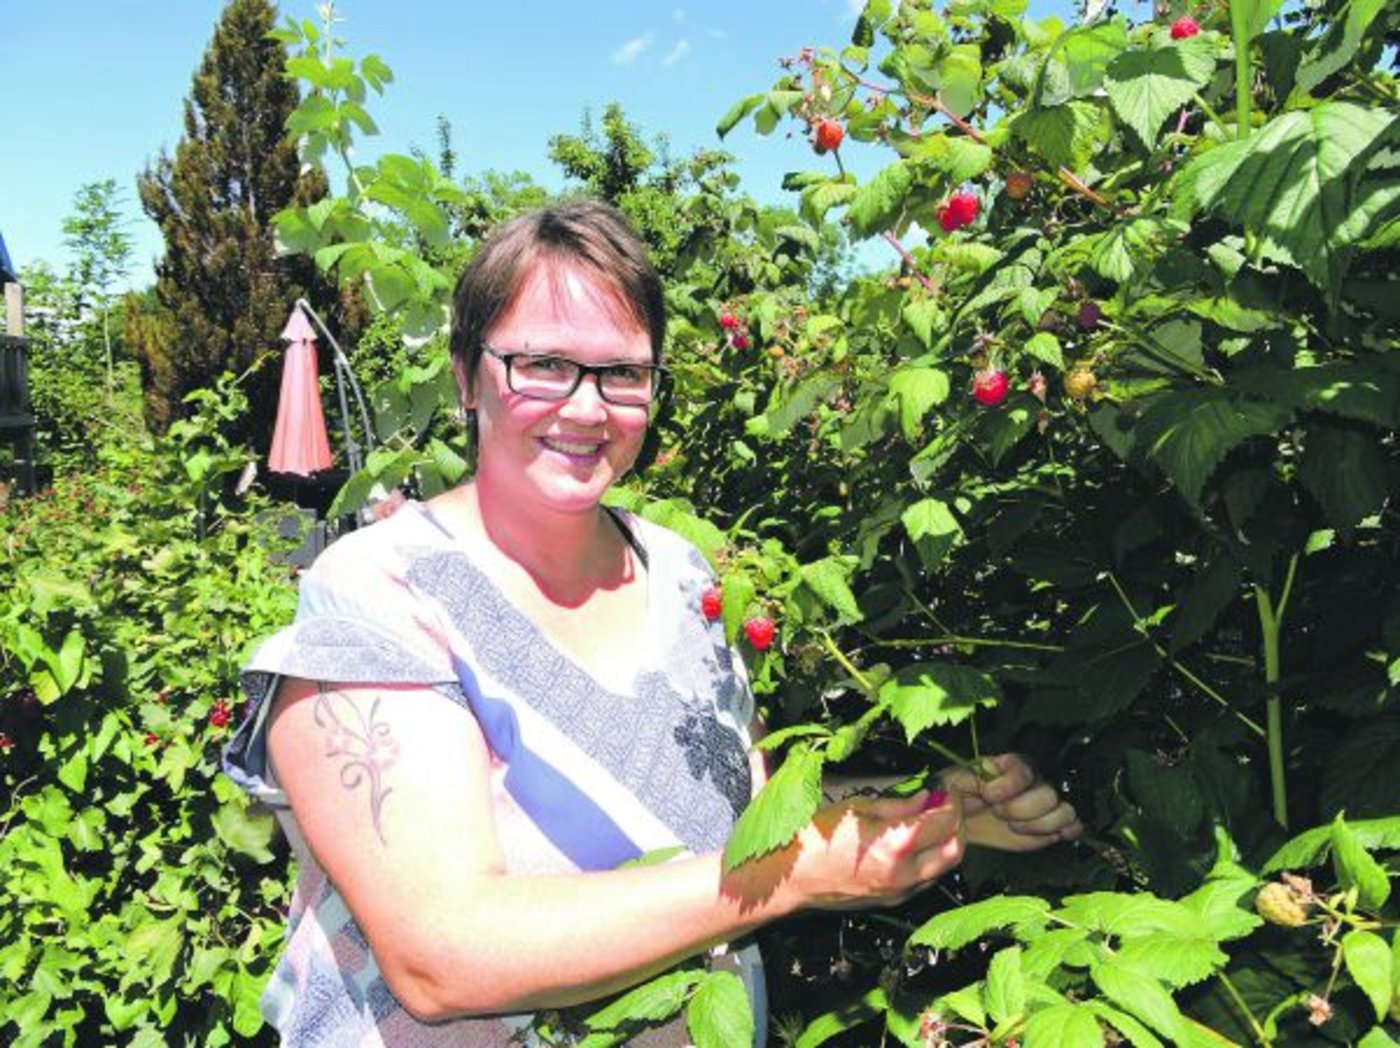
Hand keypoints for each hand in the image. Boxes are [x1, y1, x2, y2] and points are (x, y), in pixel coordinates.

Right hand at [725, 790, 964, 912]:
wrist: (791, 877)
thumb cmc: (816, 836)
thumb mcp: (856, 806)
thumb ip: (897, 804)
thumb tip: (926, 797)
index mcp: (896, 844)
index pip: (944, 820)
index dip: (950, 800)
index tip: (943, 788)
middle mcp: (904, 873)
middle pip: (954, 849)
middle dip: (956, 823)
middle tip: (943, 804)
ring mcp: (899, 891)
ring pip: (943, 868)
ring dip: (945, 843)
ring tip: (929, 821)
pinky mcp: (892, 901)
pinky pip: (924, 880)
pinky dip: (929, 861)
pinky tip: (912, 844)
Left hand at [943, 753, 1081, 852]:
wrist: (960, 819)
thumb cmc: (955, 795)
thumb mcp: (953, 781)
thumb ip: (968, 778)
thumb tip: (985, 786)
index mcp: (1009, 765)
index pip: (1025, 770)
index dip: (1009, 786)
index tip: (988, 796)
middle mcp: (1032, 781)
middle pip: (1048, 794)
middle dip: (1020, 810)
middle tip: (998, 813)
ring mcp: (1043, 804)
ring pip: (1065, 811)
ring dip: (1039, 824)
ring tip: (1014, 826)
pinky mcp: (1048, 826)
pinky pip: (1073, 826)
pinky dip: (1063, 832)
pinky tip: (1041, 835)